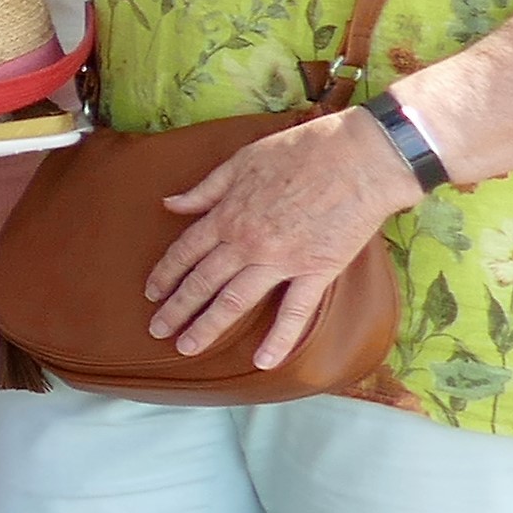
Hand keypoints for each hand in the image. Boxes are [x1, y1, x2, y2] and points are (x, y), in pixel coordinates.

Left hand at [150, 109, 416, 366]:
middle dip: (176, 309)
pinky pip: (294, 311)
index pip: (185, 251)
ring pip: (234, 301)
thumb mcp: (242, 160)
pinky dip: (279, 338)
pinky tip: (263, 361)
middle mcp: (246, 242)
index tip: (151, 293)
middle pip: (201, 282)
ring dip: (207, 327)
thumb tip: (171, 204)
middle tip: (156, 331)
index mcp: (227, 214)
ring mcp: (281, 260)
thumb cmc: (302, 150)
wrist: (361, 157)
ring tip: (186, 348)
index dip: (165, 274)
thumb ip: (205, 188)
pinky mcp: (317, 270)